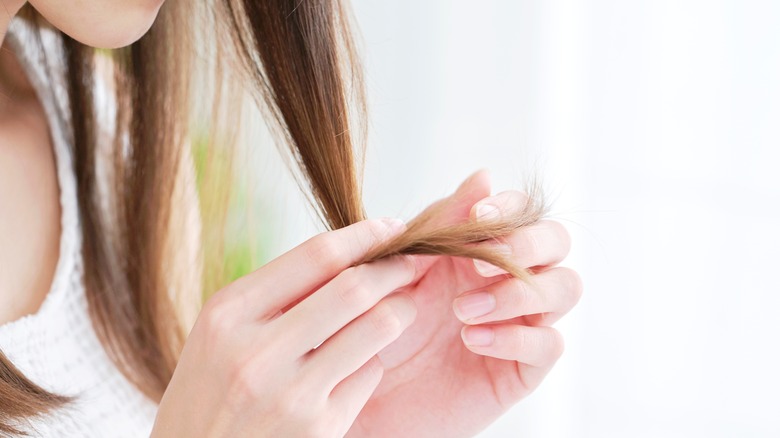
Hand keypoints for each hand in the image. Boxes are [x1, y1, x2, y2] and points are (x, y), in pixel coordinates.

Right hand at [151, 218, 421, 436]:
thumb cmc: (211, 389)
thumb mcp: (222, 331)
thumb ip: (277, 293)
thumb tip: (353, 253)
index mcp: (228, 313)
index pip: (316, 256)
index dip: (365, 236)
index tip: (392, 227)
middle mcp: (256, 352)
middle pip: (354, 289)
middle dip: (394, 268)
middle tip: (411, 261)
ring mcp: (290, 395)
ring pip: (376, 328)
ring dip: (399, 310)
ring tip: (401, 306)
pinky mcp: (319, 428)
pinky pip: (370, 374)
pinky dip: (372, 360)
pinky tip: (360, 362)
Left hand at [347, 170, 582, 437]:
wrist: (365, 384)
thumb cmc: (383, 321)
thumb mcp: (406, 267)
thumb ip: (442, 223)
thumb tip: (483, 175)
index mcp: (485, 249)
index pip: (523, 211)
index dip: (511, 208)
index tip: (478, 217)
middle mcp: (513, 279)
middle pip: (557, 242)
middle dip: (526, 244)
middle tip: (478, 263)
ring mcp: (524, 321)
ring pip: (565, 287)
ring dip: (517, 291)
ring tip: (462, 310)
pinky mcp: (525, 367)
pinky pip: (548, 343)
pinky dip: (512, 336)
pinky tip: (471, 338)